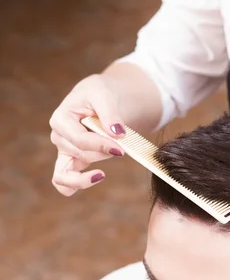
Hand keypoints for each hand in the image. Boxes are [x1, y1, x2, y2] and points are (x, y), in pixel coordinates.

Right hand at [49, 74, 125, 196]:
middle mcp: (58, 137)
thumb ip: (110, 114)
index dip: (101, 146)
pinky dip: (75, 185)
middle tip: (122, 148)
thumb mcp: (105, 95)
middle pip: (80, 155)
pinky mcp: (72, 161)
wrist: (102, 98)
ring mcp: (64, 151)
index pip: (79, 140)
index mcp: (60, 119)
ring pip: (68, 174)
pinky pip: (63, 183)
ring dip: (90, 172)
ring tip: (108, 164)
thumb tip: (117, 133)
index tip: (121, 149)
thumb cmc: (100, 93)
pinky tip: (97, 178)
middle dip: (103, 154)